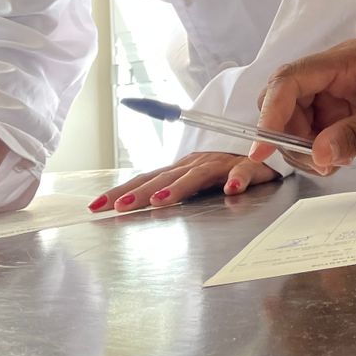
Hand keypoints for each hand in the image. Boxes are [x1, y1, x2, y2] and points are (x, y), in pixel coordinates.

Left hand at [89, 152, 279, 212]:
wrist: (261, 148)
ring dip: (179, 188)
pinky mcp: (249, 166)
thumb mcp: (193, 179)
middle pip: (164, 179)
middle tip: (119, 208)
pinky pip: (243, 171)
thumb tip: (134, 206)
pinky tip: (232, 190)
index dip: (121, 192)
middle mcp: (195, 164)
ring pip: (198, 176)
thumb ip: (171, 189)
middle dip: (140, 193)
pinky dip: (238, 179)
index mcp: (180, 169)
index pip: (145, 180)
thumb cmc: (224, 168)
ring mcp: (221, 164)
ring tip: (160, 202)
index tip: (94, 207)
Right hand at [251, 39, 355, 175]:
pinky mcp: (336, 114)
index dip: (271, 111)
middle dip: (287, 134)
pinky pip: (307, 133)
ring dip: (301, 148)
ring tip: (335, 164)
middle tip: (318, 162)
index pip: (293, 78)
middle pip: (284, 99)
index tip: (261, 147)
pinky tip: (338, 160)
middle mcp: (334, 73)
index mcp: (348, 61)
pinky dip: (313, 152)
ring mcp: (333, 94)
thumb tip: (318, 153)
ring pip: (291, 120)